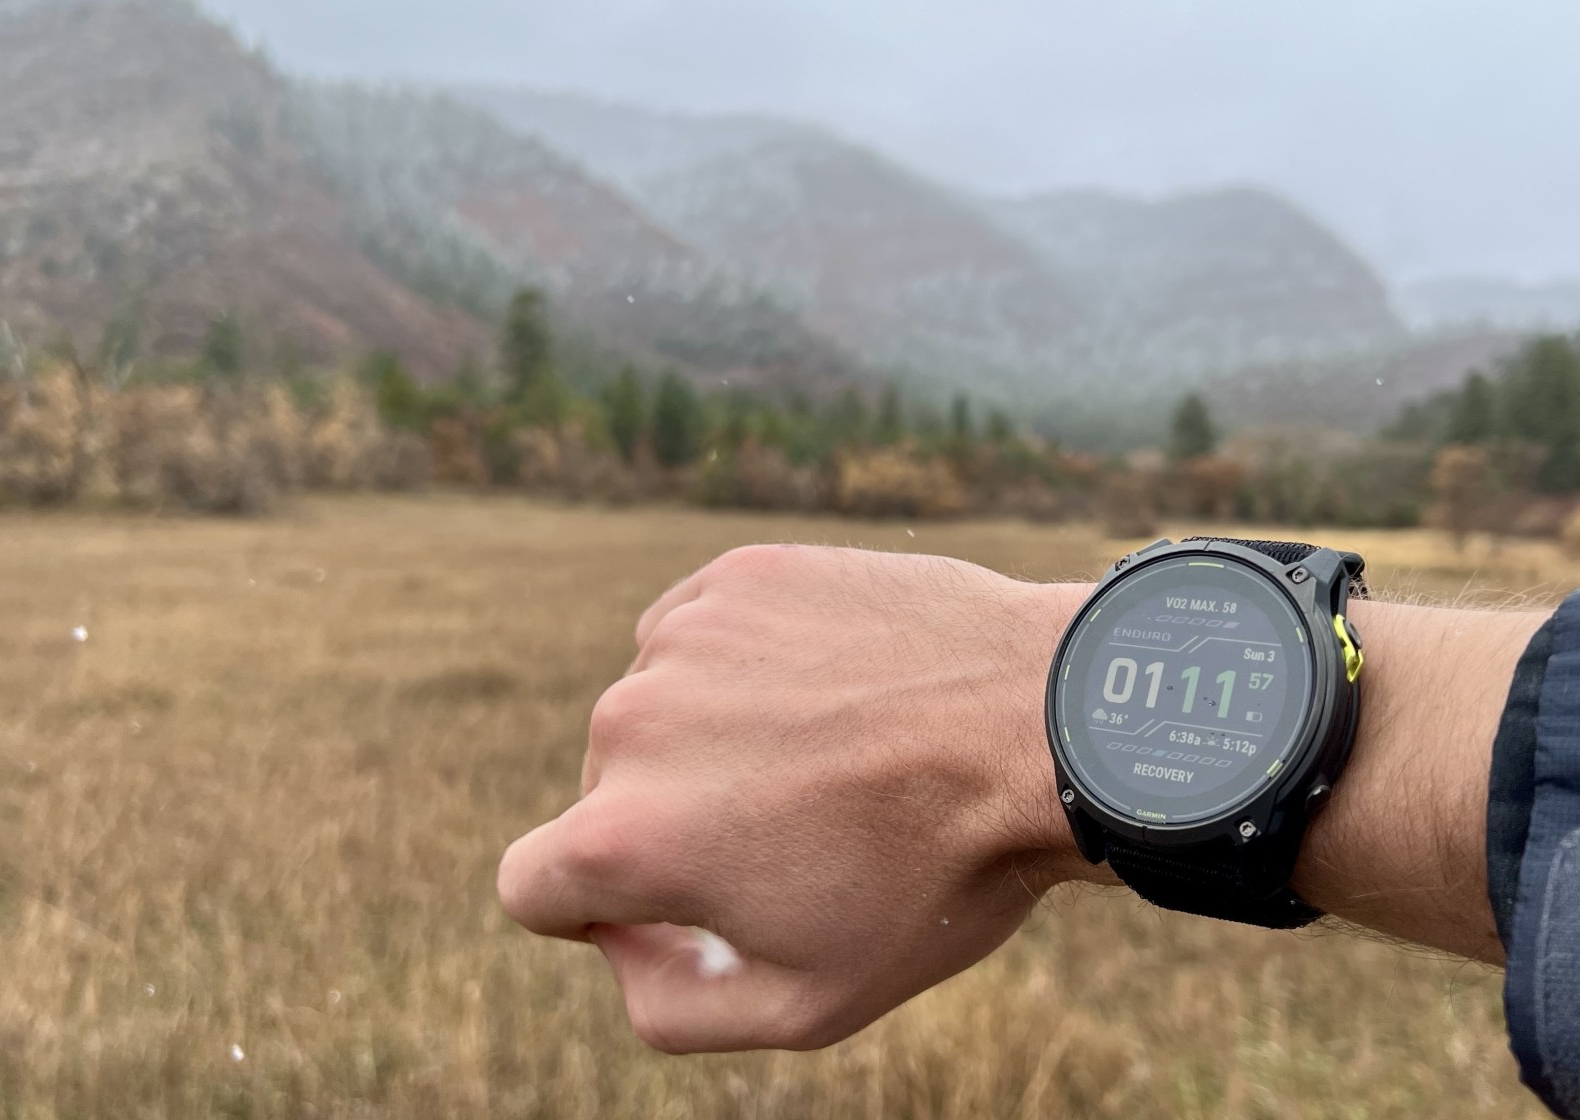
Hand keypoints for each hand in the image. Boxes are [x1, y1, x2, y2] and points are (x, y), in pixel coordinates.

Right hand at [496, 544, 1098, 1052]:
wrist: (1046, 727)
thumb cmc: (937, 877)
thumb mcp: (808, 1004)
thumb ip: (671, 1005)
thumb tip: (621, 944)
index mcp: (626, 837)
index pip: (533, 885)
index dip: (594, 911)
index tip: (679, 902)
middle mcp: (629, 722)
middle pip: (606, 793)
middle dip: (678, 822)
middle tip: (803, 834)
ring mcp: (685, 636)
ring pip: (659, 710)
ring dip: (716, 739)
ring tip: (835, 758)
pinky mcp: (739, 574)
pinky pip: (703, 637)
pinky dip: (747, 668)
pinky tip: (836, 692)